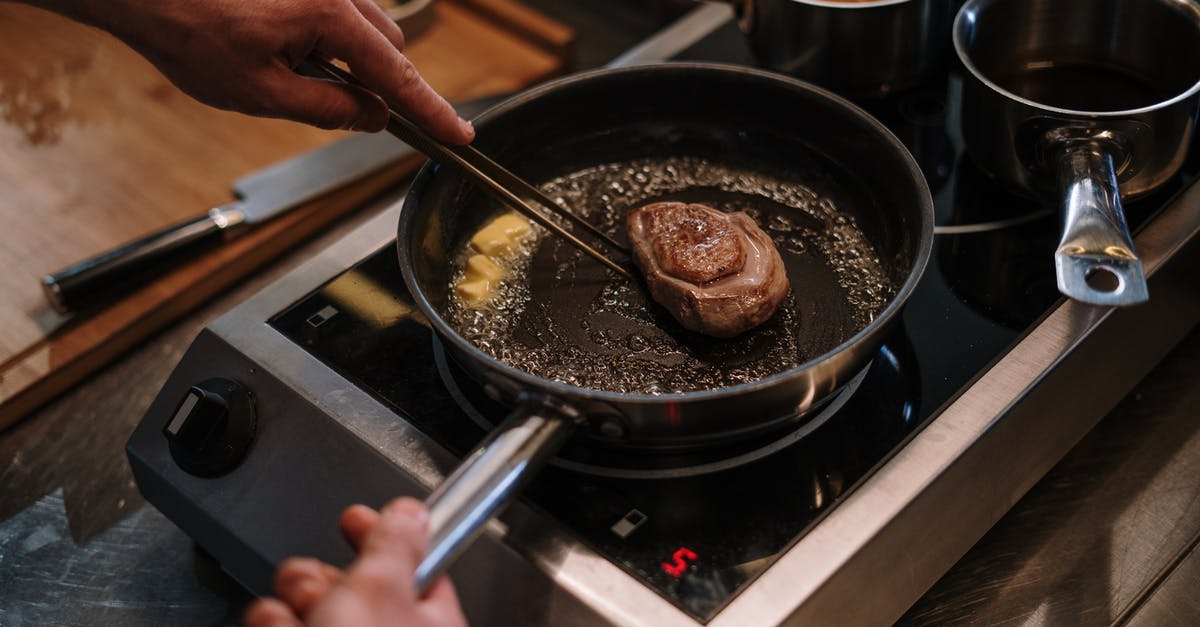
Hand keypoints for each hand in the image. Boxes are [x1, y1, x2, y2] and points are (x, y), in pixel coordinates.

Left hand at [28, 0, 472, 142]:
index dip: (432, 112)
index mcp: (329, 18)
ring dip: (350, 61)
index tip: (460, 136)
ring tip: (288, 70)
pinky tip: (281, 45)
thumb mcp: (261, 93)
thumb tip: (373, 117)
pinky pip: (340, 13)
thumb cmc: (189, 30)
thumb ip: (329, 108)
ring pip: (366, 30)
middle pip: (388, 50)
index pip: (398, 78)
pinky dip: (329, 38)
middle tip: (349, 115)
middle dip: (379, 85)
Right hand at [243, 498, 467, 626]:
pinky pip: (281, 626)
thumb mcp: (381, 589)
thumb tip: (412, 511)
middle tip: (308, 585)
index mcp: (431, 621)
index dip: (381, 534)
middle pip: (350, 586)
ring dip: (289, 603)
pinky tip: (274, 626)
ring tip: (289, 615)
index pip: (415, 564)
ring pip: (308, 608)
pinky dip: (273, 624)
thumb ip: (394, 544)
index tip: (354, 517)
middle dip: (318, 577)